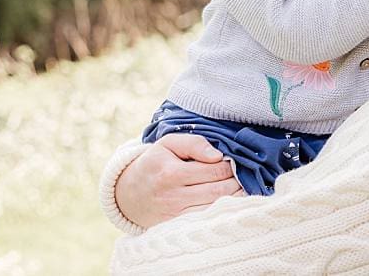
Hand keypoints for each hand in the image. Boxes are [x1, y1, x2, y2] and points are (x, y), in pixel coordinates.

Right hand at [114, 135, 243, 229]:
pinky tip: (227, 201)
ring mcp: (177, 214)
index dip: (229, 165)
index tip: (231, 162)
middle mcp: (174, 196)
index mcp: (171, 172)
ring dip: (234, 196)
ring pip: (217, 206)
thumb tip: (218, 156)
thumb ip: (193, 143)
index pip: (214, 169)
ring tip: (237, 187)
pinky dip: (222, 210)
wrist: (130, 194)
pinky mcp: (179, 225)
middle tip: (239, 175)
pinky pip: (208, 218)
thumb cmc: (154, 164)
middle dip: (235, 181)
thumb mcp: (167, 144)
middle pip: (219, 189)